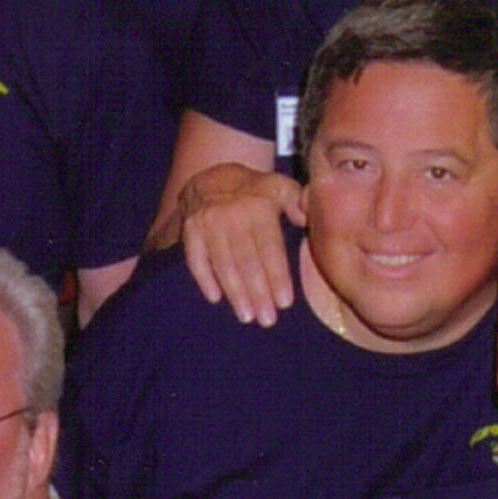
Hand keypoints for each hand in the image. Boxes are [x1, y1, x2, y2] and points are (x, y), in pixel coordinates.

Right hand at [177, 170, 299, 324]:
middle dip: (258, 293)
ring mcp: (209, 224)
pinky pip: (196, 260)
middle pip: (247, 262)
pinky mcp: (190, 232)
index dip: (277, 277)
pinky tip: (215, 298)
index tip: (284, 302)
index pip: (270, 249)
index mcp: (260, 208)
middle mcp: (233, 216)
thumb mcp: (280, 187)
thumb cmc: (255, 192)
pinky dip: (204, 279)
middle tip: (268, 320)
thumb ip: (297, 201)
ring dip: (235, 293)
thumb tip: (307, 218)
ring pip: (224, 264)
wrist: (212, 178)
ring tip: (247, 316)